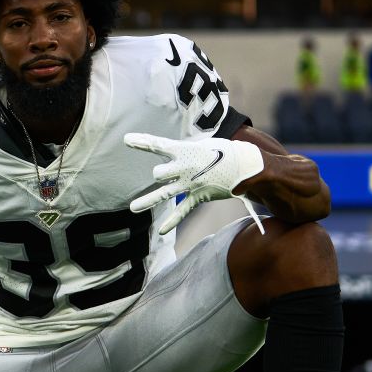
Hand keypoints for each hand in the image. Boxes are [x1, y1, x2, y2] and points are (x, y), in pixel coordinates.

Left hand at [124, 133, 265, 234]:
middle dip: (160, 174)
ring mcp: (190, 184)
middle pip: (159, 173)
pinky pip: (182, 212)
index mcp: (185, 151)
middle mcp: (184, 168)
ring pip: (163, 194)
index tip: (126, 140)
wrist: (246, 167)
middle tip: (167, 174)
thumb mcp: (202, 145)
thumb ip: (184, 150)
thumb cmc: (224, 152)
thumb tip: (173, 154)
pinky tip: (161, 231)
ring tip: (132, 208)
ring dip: (146, 201)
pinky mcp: (198, 197)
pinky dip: (172, 222)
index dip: (142, 142)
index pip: (158, 145)